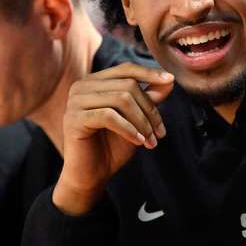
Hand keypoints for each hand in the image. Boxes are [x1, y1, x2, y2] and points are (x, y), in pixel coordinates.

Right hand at [53, 63, 172, 214]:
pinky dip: (129, 129)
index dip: (149, 73)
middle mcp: (82, 86)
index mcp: (94, 82)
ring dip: (142, 122)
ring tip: (150, 141)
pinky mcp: (74, 119)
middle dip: (150, 109)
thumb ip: (149, 98)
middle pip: (128, 85)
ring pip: (121, 99)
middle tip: (160, 133)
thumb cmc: (113, 146)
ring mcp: (75, 101)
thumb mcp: (136, 120)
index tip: (170, 80)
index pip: (126, 69)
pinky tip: (138, 142)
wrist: (91, 175)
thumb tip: (169, 79)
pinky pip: (109, 116)